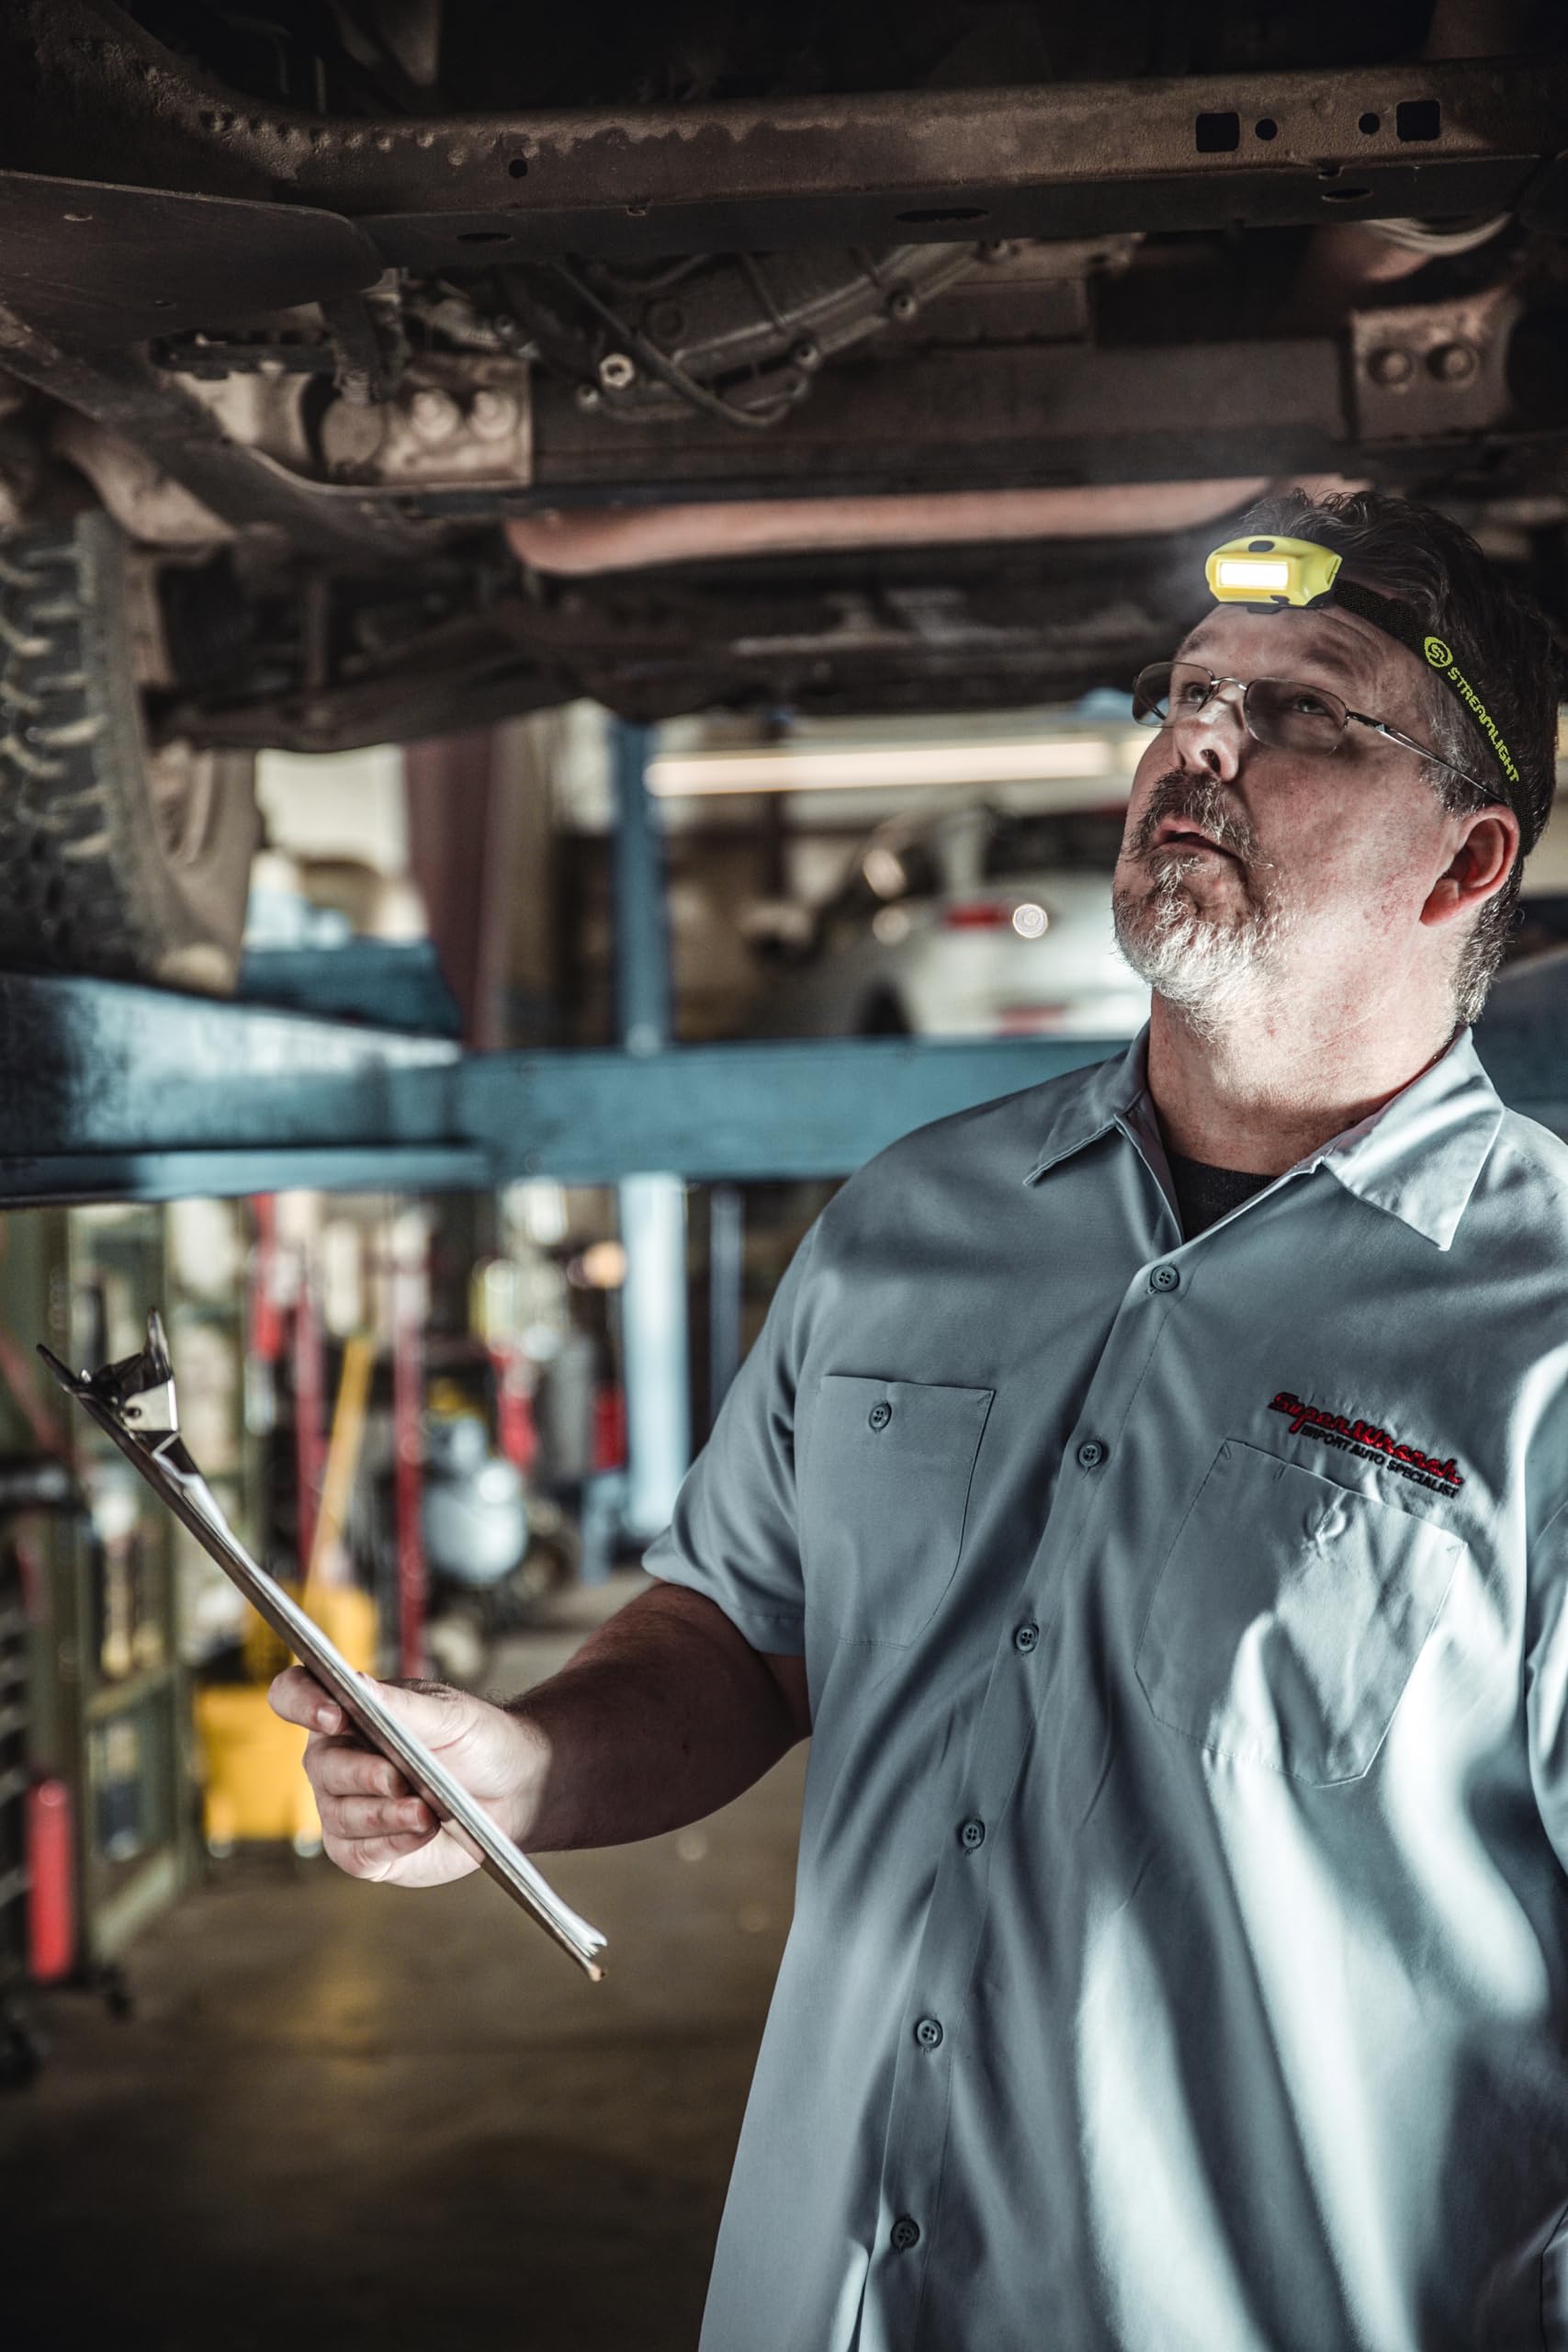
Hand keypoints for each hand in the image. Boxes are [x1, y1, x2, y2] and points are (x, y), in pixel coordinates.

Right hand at [267, 1668, 543, 1887]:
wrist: (510, 1789)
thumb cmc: (474, 1739)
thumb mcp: (447, 1714)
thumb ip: (400, 1705)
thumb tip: (355, 1682)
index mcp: (345, 1711)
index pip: (294, 1696)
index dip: (302, 1702)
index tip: (334, 1715)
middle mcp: (335, 1760)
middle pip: (321, 1767)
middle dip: (361, 1774)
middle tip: (398, 1778)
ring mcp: (345, 1808)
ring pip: (341, 1816)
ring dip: (383, 1815)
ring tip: (425, 1812)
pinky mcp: (363, 1851)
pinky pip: (359, 1854)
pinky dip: (392, 1844)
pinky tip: (422, 1832)